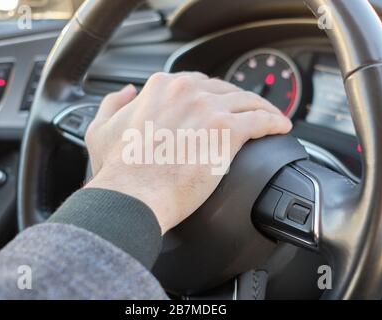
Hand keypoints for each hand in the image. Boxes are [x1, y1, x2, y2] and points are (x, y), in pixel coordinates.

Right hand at [84, 72, 291, 233]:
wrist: (133, 194)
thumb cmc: (119, 169)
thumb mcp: (102, 128)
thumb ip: (114, 103)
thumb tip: (128, 91)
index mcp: (161, 87)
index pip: (197, 83)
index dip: (212, 96)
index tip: (220, 106)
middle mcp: (187, 90)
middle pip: (225, 90)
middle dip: (237, 102)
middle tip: (247, 114)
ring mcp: (209, 108)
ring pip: (247, 101)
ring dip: (262, 108)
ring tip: (271, 118)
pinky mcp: (227, 130)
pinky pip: (261, 119)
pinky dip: (274, 121)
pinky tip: (280, 127)